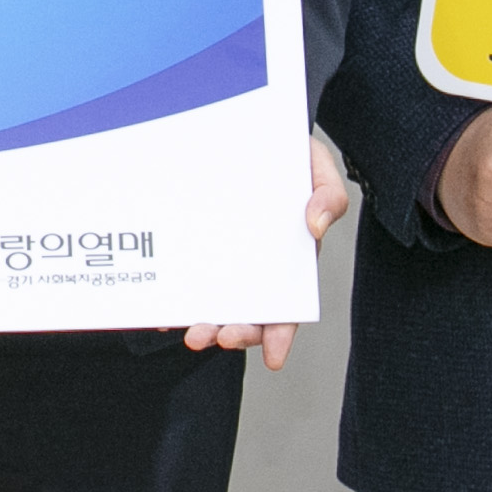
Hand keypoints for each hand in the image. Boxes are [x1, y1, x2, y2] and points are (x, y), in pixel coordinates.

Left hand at [182, 131, 355, 365]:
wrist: (254, 132)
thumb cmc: (293, 157)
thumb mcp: (320, 170)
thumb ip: (329, 196)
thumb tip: (316, 226)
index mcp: (290, 263)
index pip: (288, 309)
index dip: (280, 335)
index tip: (274, 358)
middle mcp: (255, 269)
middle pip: (247, 314)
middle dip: (231, 332)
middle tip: (210, 337)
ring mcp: (223, 259)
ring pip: (213, 302)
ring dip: (202, 322)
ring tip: (189, 330)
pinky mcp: (196, 244)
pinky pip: (184, 276)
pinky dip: (175, 297)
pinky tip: (162, 309)